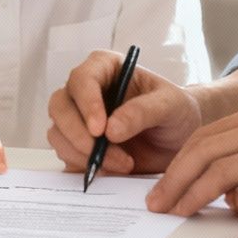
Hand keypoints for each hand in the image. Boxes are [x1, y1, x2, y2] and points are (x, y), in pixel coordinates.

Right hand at [46, 49, 201, 175]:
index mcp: (105, 68)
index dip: (86, 103)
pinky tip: (112, 169)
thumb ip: (143, 111)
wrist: (178, 140)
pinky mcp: (78, 145)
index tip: (100, 129)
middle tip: (104, 155)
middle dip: (78, 135)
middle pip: (60, 107)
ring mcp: (78, 118)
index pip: (82, 78)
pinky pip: (66, 155)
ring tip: (122, 164)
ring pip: (58, 134)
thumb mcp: (170, 105)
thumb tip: (110, 129)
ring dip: (83, 154)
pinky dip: (83, 166)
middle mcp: (85, 91)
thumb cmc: (176, 111)